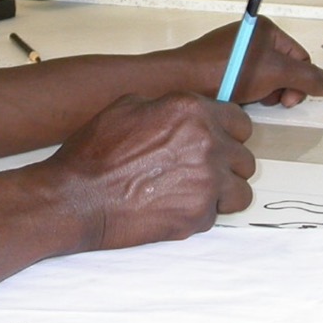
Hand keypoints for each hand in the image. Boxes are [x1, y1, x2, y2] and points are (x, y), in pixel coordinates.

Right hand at [39, 91, 255, 250]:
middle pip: (244, 158)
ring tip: (194, 194)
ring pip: (241, 191)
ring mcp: (207, 182)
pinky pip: (217, 215)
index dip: (228, 134)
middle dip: (226, 166)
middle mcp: (207, 143)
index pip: (240, 122)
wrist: (77, 197)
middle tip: (200, 172)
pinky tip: (174, 207)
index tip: (218, 143)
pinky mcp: (199, 216)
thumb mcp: (126, 107)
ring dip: (223, 193)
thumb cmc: (95, 152)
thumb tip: (183, 114)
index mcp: (192, 110)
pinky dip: (200, 214)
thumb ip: (166, 107)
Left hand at [175, 16, 322, 107]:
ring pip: (265, 80)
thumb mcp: (276, 72)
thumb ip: (308, 79)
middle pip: (284, 70)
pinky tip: (235, 99)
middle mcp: (250, 37)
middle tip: (266, 99)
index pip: (300, 58)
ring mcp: (235, 53)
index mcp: (266, 29)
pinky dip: (245, 95)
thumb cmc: (226, 70)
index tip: (288, 100)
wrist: (183, 81)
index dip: (300, 82)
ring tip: (247, 98)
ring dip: (262, 94)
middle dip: (279, 89)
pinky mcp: (222, 68)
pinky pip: (245, 84)